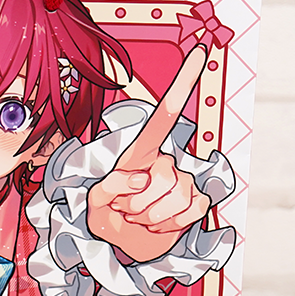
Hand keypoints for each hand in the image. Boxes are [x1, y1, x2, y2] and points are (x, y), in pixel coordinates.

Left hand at [87, 47, 210, 261]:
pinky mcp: (197, 202)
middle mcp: (166, 160)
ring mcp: (184, 180)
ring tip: (136, 217)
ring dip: (148, 216)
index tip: (199, 49)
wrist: (126, 245)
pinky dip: (168, 225)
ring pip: (175, 196)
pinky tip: (156, 225)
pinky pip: (191, 210)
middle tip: (123, 208)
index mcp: (141, 151)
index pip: (165, 114)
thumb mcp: (95, 203)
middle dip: (135, 202)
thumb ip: (108, 188)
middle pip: (162, 175)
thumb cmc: (108, 216)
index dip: (183, 83)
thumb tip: (143, 177)